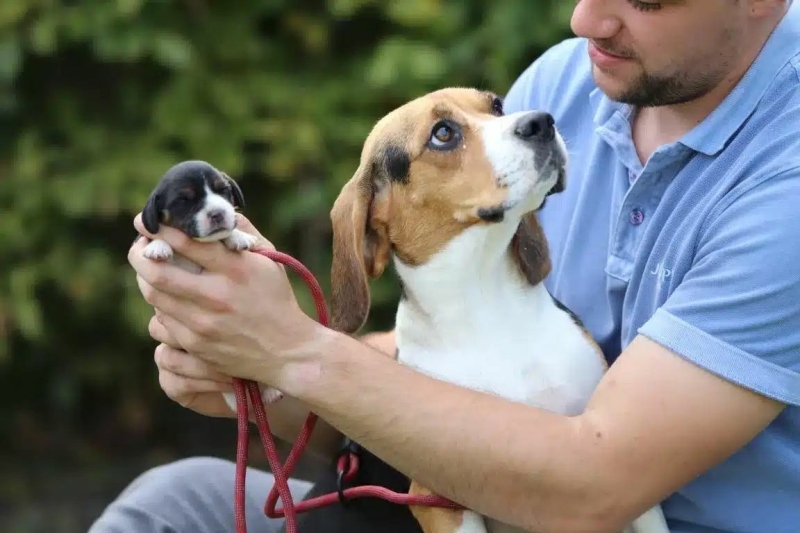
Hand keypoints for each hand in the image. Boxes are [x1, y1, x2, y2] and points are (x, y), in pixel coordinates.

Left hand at [128, 212, 322, 388]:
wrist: (286, 352)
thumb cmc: (277, 300)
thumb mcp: (269, 261)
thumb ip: (243, 232)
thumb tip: (216, 212)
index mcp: (237, 270)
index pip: (187, 242)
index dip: (160, 228)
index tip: (148, 221)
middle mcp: (217, 296)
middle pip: (157, 271)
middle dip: (139, 253)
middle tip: (140, 246)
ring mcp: (203, 324)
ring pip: (153, 295)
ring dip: (145, 277)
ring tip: (149, 268)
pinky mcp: (195, 345)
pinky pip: (161, 320)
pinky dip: (160, 304)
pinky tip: (167, 296)